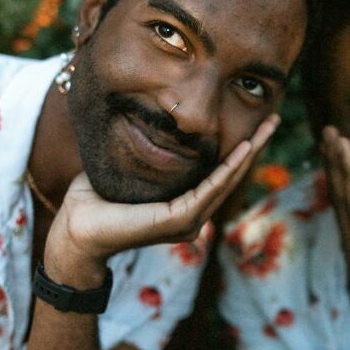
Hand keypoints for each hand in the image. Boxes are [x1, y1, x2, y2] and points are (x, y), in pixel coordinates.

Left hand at [45, 114, 279, 282]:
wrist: (75, 230)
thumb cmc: (94, 201)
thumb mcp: (127, 168)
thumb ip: (147, 154)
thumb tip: (151, 123)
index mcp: (182, 205)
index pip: (218, 173)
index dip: (239, 149)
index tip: (255, 124)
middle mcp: (191, 216)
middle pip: (231, 176)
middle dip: (254, 146)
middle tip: (274, 120)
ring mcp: (188, 221)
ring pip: (226, 181)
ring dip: (248, 154)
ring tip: (266, 129)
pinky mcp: (178, 221)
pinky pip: (209, 189)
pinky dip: (227, 168)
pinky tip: (241, 150)